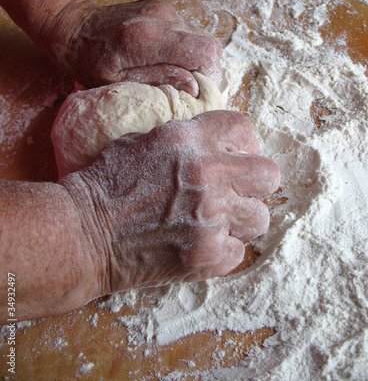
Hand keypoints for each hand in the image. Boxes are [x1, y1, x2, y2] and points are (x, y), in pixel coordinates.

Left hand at [46, 0, 221, 96]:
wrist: (74, 26)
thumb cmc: (89, 61)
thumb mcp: (117, 82)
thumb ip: (158, 81)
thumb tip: (194, 86)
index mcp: (146, 38)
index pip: (203, 52)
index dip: (209, 75)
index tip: (198, 91)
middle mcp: (160, 17)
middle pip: (209, 44)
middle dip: (206, 69)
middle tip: (189, 86)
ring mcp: (163, 9)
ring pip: (201, 37)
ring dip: (195, 59)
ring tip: (175, 73)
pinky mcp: (163, 8)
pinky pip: (188, 32)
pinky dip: (185, 49)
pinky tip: (166, 59)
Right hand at [60, 111, 279, 294]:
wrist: (83, 233)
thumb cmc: (105, 184)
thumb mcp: (143, 141)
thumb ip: (186, 140)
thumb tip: (214, 145)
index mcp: (189, 139)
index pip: (243, 128)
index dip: (242, 143)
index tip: (235, 156)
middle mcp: (208, 173)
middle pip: (268, 174)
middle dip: (255, 182)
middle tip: (236, 190)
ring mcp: (211, 217)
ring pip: (260, 217)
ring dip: (241, 219)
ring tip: (216, 222)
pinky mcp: (208, 255)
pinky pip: (238, 252)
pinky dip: (222, 249)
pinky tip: (199, 244)